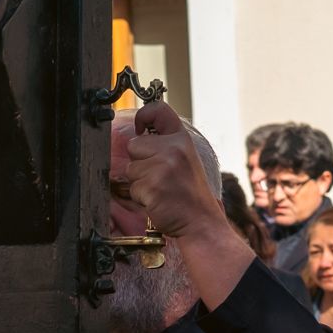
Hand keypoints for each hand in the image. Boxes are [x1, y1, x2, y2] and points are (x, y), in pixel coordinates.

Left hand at [125, 102, 223, 239]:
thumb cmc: (190, 195)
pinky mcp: (152, 185)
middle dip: (140, 162)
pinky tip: (159, 200)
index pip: (159, 110)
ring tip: (161, 190)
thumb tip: (140, 135)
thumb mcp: (185, 160)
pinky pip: (132, 187)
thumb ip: (166, 146)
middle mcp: (174, 149)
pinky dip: (141, 197)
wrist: (201, 222)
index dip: (144, 115)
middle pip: (134, 145)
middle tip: (160, 178)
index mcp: (182, 140)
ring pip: (131, 168)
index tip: (141, 128)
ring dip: (140, 182)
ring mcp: (163, 167)